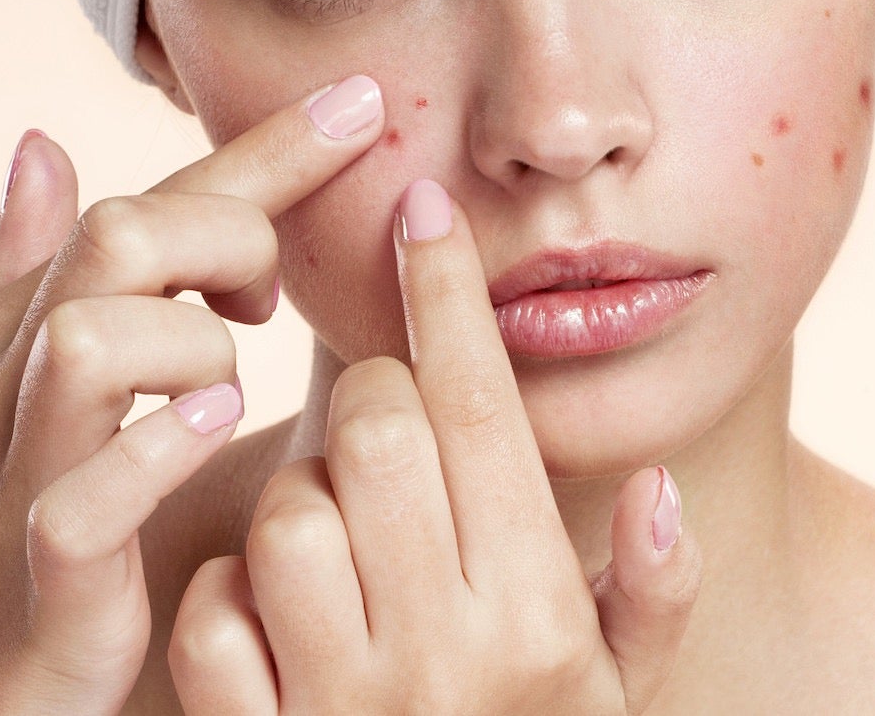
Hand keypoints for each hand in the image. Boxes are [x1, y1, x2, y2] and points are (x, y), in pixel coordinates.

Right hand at [0, 76, 388, 715]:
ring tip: (229, 386)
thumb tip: (40, 141)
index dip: (258, 154)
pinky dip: (154, 454)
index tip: (363, 104)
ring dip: (189, 344)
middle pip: (118, 239)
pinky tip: (213, 430)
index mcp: (8, 343)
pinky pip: (81, 500)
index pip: (141, 208)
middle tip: (275, 296)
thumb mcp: (29, 414)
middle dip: (228, 230)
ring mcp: (7, 492)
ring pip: (87, 340)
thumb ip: (57, 291)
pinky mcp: (33, 593)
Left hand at [167, 178, 701, 714]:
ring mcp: (341, 704)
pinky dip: (221, 597)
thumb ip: (653, 603)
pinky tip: (259, 615)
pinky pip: (210, 615)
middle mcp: (447, 655)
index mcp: (539, 619)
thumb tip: (664, 493)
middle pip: (380, 434)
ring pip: (288, 510)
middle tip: (381, 424)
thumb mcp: (618, 707)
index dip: (448, 295)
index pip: (486, 412)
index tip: (420, 208)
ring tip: (330, 537)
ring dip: (296, 498)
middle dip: (370, 401)